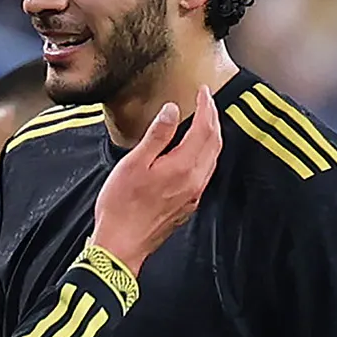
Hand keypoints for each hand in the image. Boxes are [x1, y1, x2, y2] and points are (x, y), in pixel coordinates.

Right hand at [90, 87, 221, 271]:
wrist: (121, 244)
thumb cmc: (122, 206)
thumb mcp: (134, 163)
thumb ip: (157, 135)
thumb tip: (172, 110)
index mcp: (183, 167)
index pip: (205, 129)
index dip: (206, 107)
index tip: (202, 92)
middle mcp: (194, 181)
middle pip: (214, 143)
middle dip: (213, 119)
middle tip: (207, 102)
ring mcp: (193, 195)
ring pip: (212, 159)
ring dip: (212, 136)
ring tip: (205, 121)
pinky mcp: (188, 205)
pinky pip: (205, 173)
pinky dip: (206, 154)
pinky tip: (195, 151)